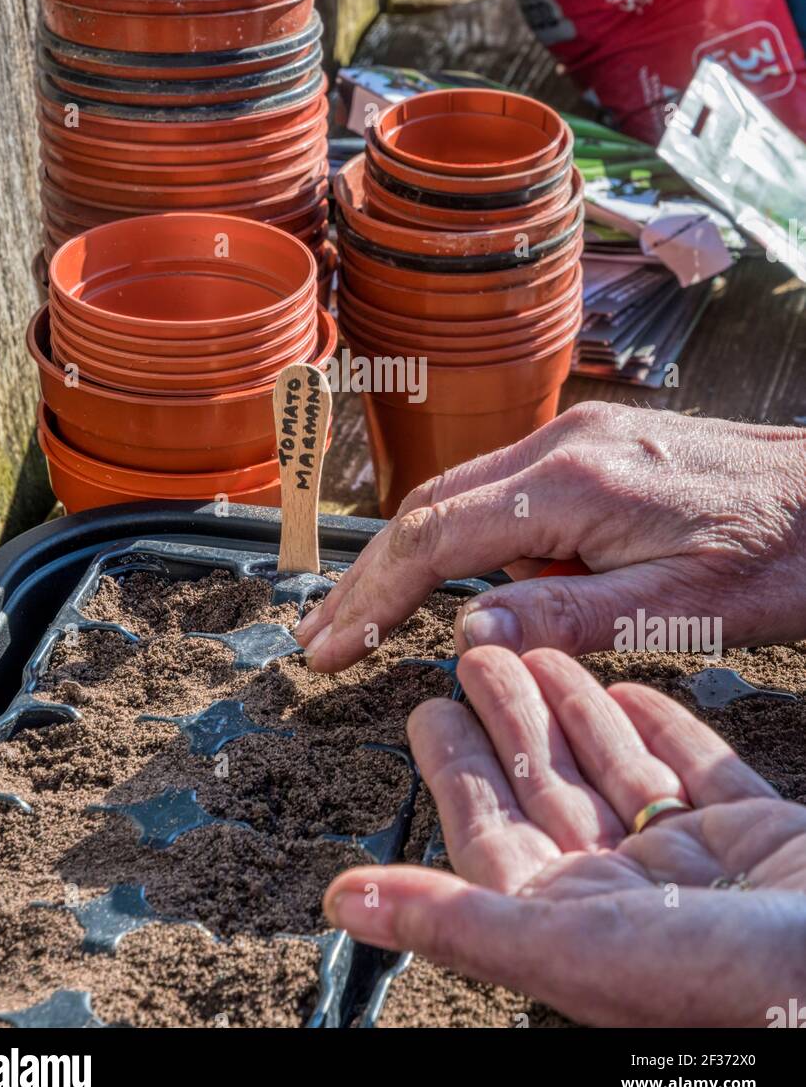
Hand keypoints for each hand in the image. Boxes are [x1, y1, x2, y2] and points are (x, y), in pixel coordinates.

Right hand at [297, 402, 805, 671]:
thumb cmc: (776, 552)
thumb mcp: (678, 607)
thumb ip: (567, 617)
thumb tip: (464, 633)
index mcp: (573, 480)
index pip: (436, 534)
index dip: (373, 595)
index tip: (328, 648)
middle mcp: (562, 442)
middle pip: (431, 506)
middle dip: (372, 574)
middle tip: (325, 637)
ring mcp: (575, 438)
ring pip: (466, 499)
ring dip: (421, 561)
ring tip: (381, 626)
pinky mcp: (592, 448)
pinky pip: (508, 495)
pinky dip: (475, 544)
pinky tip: (482, 588)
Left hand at [324, 646, 805, 1026]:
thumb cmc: (724, 984)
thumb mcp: (568, 945)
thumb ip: (455, 917)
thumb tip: (346, 902)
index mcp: (572, 921)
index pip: (492, 830)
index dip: (454, 770)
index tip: (425, 710)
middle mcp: (628, 892)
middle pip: (550, 788)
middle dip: (510, 720)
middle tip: (476, 655)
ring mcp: (696, 863)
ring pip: (616, 772)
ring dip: (576, 713)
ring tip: (542, 656)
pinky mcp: (756, 837)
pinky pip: (696, 771)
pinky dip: (661, 728)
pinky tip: (633, 693)